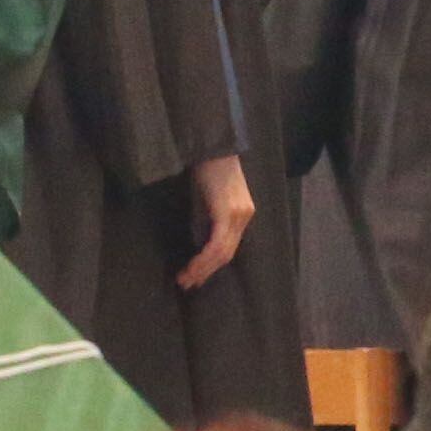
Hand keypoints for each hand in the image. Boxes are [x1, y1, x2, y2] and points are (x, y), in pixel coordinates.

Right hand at [179, 155, 255, 288]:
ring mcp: (238, 215)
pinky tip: (190, 267)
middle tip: (187, 284)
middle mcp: (244, 216)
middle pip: (227, 253)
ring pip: (222, 253)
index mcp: (243, 213)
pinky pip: (217, 244)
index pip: (229, 247)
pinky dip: (203, 258)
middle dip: (206, 271)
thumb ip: (208, 219)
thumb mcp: (208, 198)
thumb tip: (198, 243)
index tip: (196, 277)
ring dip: (202, 269)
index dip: (212, 265)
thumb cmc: (207, 168)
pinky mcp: (228, 213)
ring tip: (185, 280)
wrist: (211, 146)